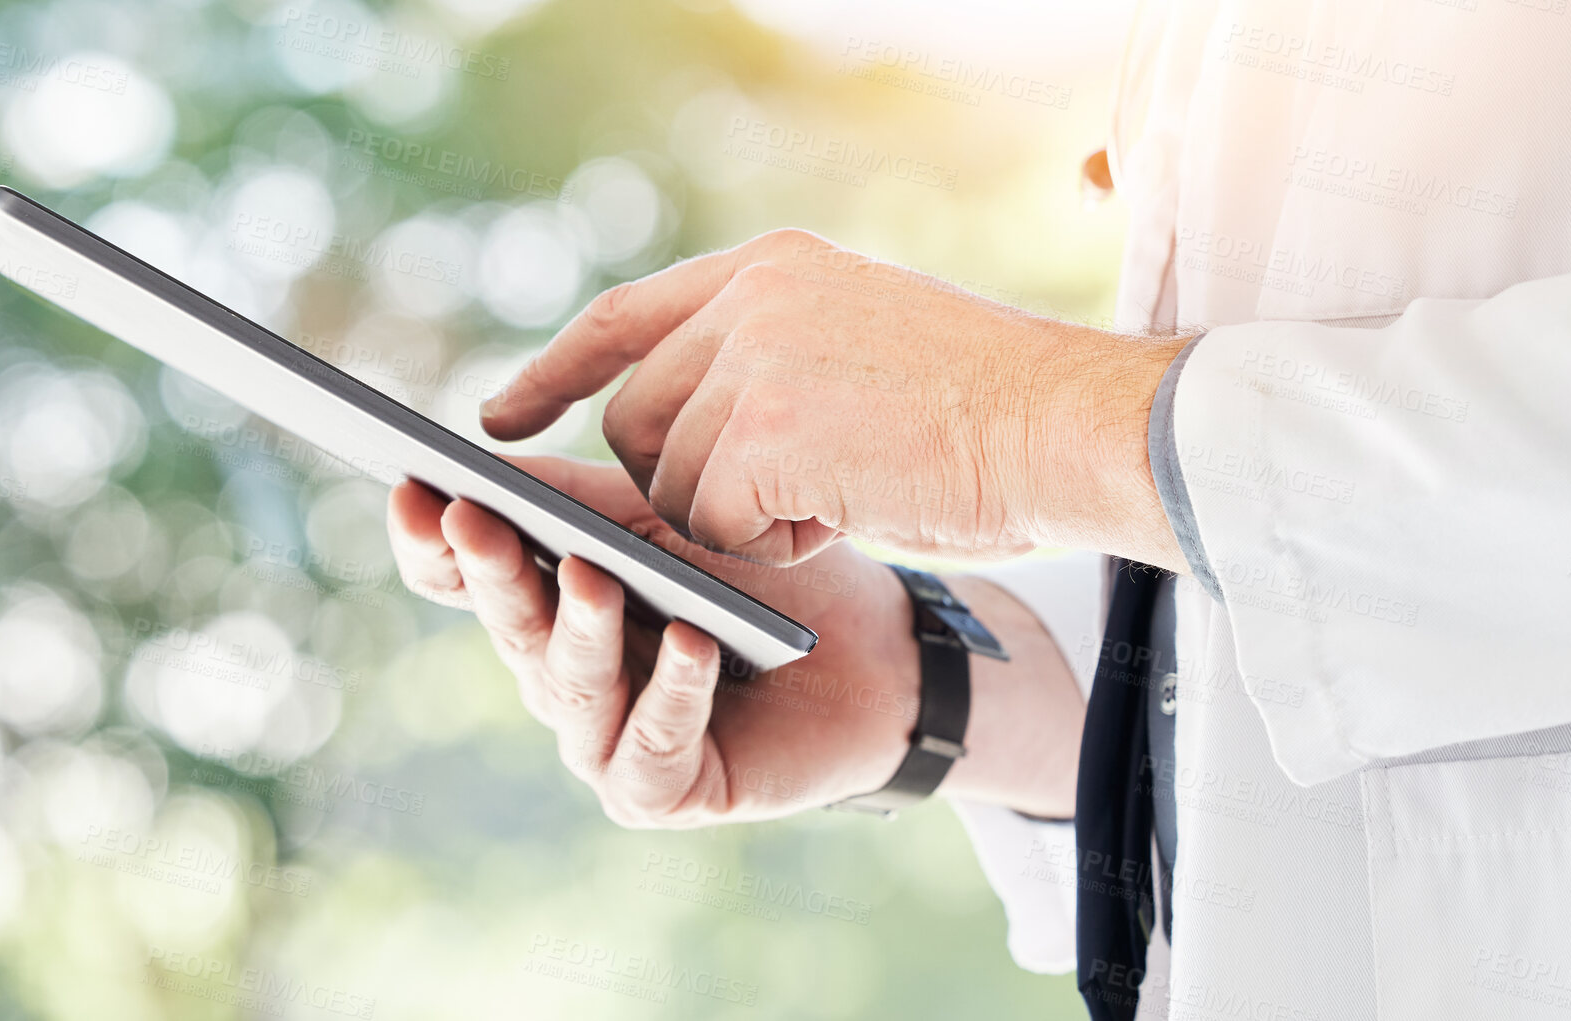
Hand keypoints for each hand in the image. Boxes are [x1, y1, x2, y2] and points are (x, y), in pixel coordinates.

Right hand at [387, 455, 926, 825]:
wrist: (874, 652)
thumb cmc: (765, 580)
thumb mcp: (669, 519)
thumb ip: (581, 498)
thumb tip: (480, 461)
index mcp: (550, 608)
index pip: (467, 581)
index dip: (434, 542)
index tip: (412, 487)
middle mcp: (563, 679)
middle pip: (513, 627)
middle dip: (493, 571)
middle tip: (472, 518)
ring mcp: (606, 741)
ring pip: (572, 688)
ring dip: (582, 629)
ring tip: (594, 576)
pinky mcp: (663, 791)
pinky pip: (651, 746)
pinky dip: (674, 692)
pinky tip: (692, 643)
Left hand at [478, 230, 1188, 572]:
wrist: (1071, 427)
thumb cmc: (990, 407)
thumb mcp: (862, 338)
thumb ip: (768, 353)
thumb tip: (673, 415)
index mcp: (772, 265)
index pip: (623, 316)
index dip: (554, 372)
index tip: (500, 420)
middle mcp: (749, 297)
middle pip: (637, 420)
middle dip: (682, 482)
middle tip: (779, 498)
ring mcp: (752, 362)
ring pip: (671, 483)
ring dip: (741, 518)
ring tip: (841, 491)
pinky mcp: (763, 436)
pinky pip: (712, 526)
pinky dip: (771, 547)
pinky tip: (846, 515)